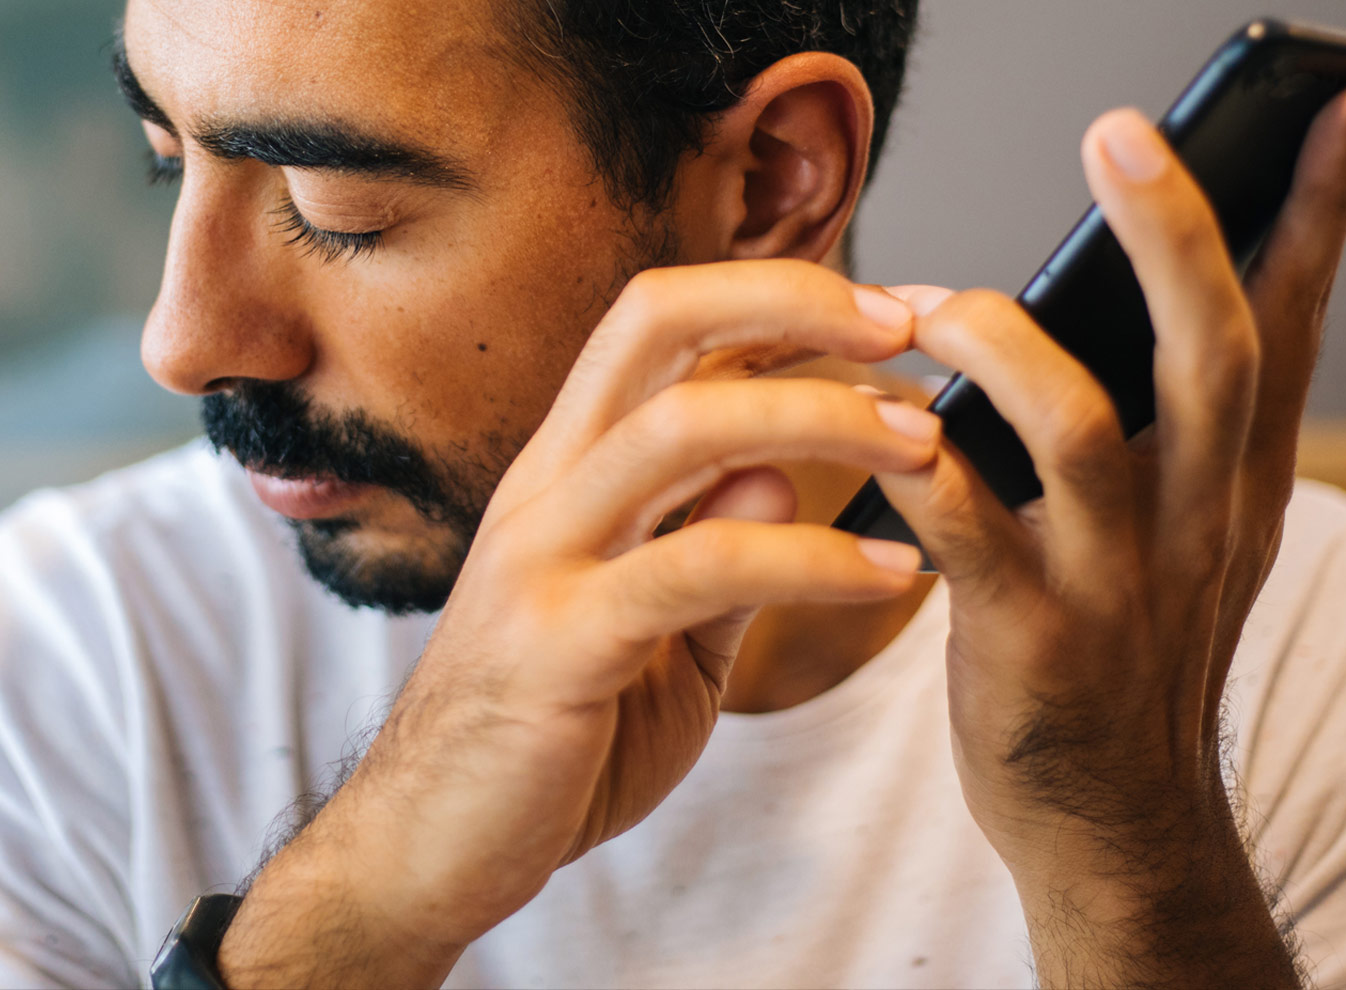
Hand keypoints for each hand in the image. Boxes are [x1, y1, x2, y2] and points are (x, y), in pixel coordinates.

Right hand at [217, 260, 940, 987]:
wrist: (424, 850)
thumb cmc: (544, 742)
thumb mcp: (655, 636)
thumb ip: (712, 552)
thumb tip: (776, 469)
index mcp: (567, 475)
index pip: (659, 329)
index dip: (769, 298)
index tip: (877, 315)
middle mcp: (546, 490)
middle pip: (656, 326)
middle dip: (789, 302)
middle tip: (906, 328)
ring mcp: (542, 559)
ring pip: (681, 428)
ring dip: (819, 417)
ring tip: (921, 444)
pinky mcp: (559, 645)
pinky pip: (701, 568)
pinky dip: (810, 557)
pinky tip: (886, 574)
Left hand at [877, 82, 1345, 985]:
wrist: (1115, 821)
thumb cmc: (1132, 653)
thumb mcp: (1194, 539)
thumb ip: (1179, 431)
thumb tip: (1131, 293)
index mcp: (1237, 486)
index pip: (1291, 329)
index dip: (1321, 216)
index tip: (1344, 107)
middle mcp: (1198, 524)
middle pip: (1208, 353)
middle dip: (1172, 234)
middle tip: (1121, 134)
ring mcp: (1118, 587)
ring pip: (1079, 428)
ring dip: (1000, 344)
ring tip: (932, 303)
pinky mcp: (1032, 643)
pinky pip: (965, 527)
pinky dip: (917, 464)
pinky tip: (883, 432)